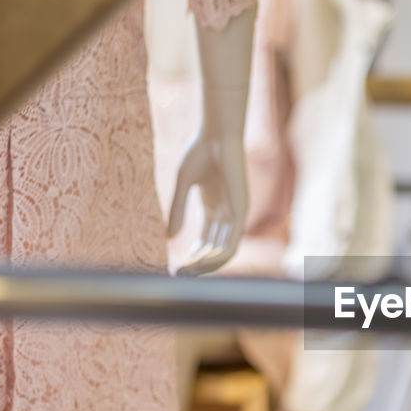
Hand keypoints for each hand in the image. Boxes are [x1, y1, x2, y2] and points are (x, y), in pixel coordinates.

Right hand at [168, 131, 246, 276]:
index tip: (176, 268)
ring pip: (223, 251)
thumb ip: (177, 210)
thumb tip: (169, 238)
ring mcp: (235, 214)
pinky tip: (199, 263)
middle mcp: (226, 214)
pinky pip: (231, 243)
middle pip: (214, 249)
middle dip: (197, 265)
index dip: (192, 256)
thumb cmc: (200, 152)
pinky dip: (217, 257)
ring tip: (187, 272)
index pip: (205, 242)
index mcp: (214, 208)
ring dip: (206, 266)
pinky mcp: (240, 211)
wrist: (217, 135)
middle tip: (179, 276)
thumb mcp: (183, 185)